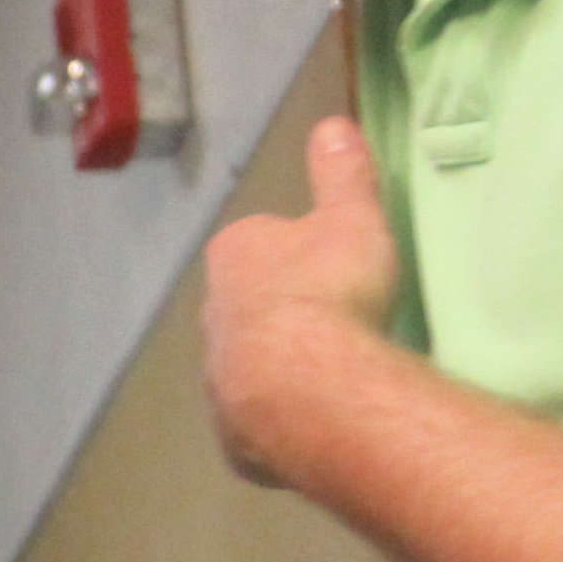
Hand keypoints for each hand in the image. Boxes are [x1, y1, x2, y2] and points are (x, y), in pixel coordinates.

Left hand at [197, 114, 404, 489]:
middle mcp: (211, 318)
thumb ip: (342, 173)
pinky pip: (259, 423)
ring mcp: (217, 381)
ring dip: (279, 371)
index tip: (330, 267)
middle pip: (247, 308)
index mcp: (233, 257)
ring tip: (329, 378)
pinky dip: (282, 422)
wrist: (311, 386)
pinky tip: (315, 423)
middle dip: (280, 314)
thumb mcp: (351, 217)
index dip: (294, 253)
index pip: (257, 244)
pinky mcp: (233, 438)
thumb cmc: (332, 290)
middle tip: (334, 324)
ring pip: (248, 367)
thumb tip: (333, 124)